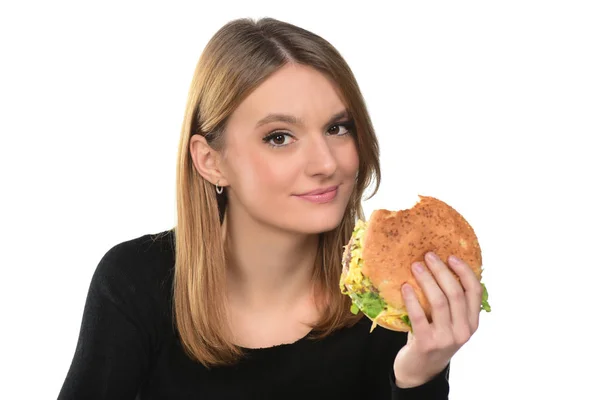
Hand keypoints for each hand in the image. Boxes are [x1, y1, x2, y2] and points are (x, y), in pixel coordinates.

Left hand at [393, 252, 482, 387]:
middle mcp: (463, 331)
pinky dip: (412, 299)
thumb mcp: (449, 322)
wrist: (420, 370)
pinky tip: (405, 287)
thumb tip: (439, 266)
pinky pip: (419, 316)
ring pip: (439, 301)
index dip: (464, 271)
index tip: (451, 256)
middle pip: (455, 293)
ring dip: (426, 280)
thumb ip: (451, 303)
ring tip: (415, 266)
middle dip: (441, 270)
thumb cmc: (433, 338)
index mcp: (472, 323)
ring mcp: (446, 338)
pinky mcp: (427, 343)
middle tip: (428, 255)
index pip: (475, 292)